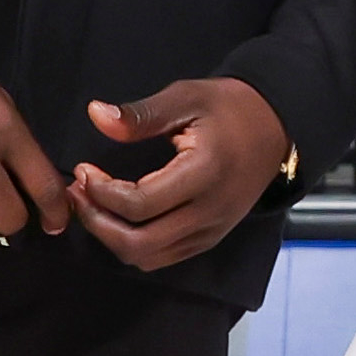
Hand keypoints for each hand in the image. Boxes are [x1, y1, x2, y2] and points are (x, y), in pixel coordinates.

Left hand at [73, 73, 289, 266]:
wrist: (276, 125)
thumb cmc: (228, 107)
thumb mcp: (186, 97)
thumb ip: (141, 114)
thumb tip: (95, 115)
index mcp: (204, 174)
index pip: (140, 203)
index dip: (101, 192)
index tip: (83, 170)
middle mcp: (209, 211)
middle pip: (138, 243)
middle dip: (98, 223)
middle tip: (78, 194)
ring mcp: (211, 230)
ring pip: (147, 257)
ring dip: (112, 238)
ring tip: (94, 206)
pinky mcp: (210, 238)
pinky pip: (162, 257)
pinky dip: (133, 245)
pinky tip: (119, 218)